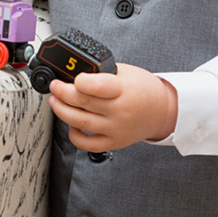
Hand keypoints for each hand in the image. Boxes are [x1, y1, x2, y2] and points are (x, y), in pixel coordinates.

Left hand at [48, 63, 178, 152]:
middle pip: (83, 102)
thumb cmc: (144, 90)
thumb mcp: (127, 73)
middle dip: (63, 92)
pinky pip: (86, 143)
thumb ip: (103, 74)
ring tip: (55, 101)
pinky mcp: (113, 142)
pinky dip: (74, 135)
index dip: (80, 81)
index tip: (73, 77)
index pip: (98, 86)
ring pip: (80, 122)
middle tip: (55, 86)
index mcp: (125, 90)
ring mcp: (115, 129)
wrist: (162, 111)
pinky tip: (72, 124)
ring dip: (62, 111)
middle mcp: (120, 111)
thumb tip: (76, 75)